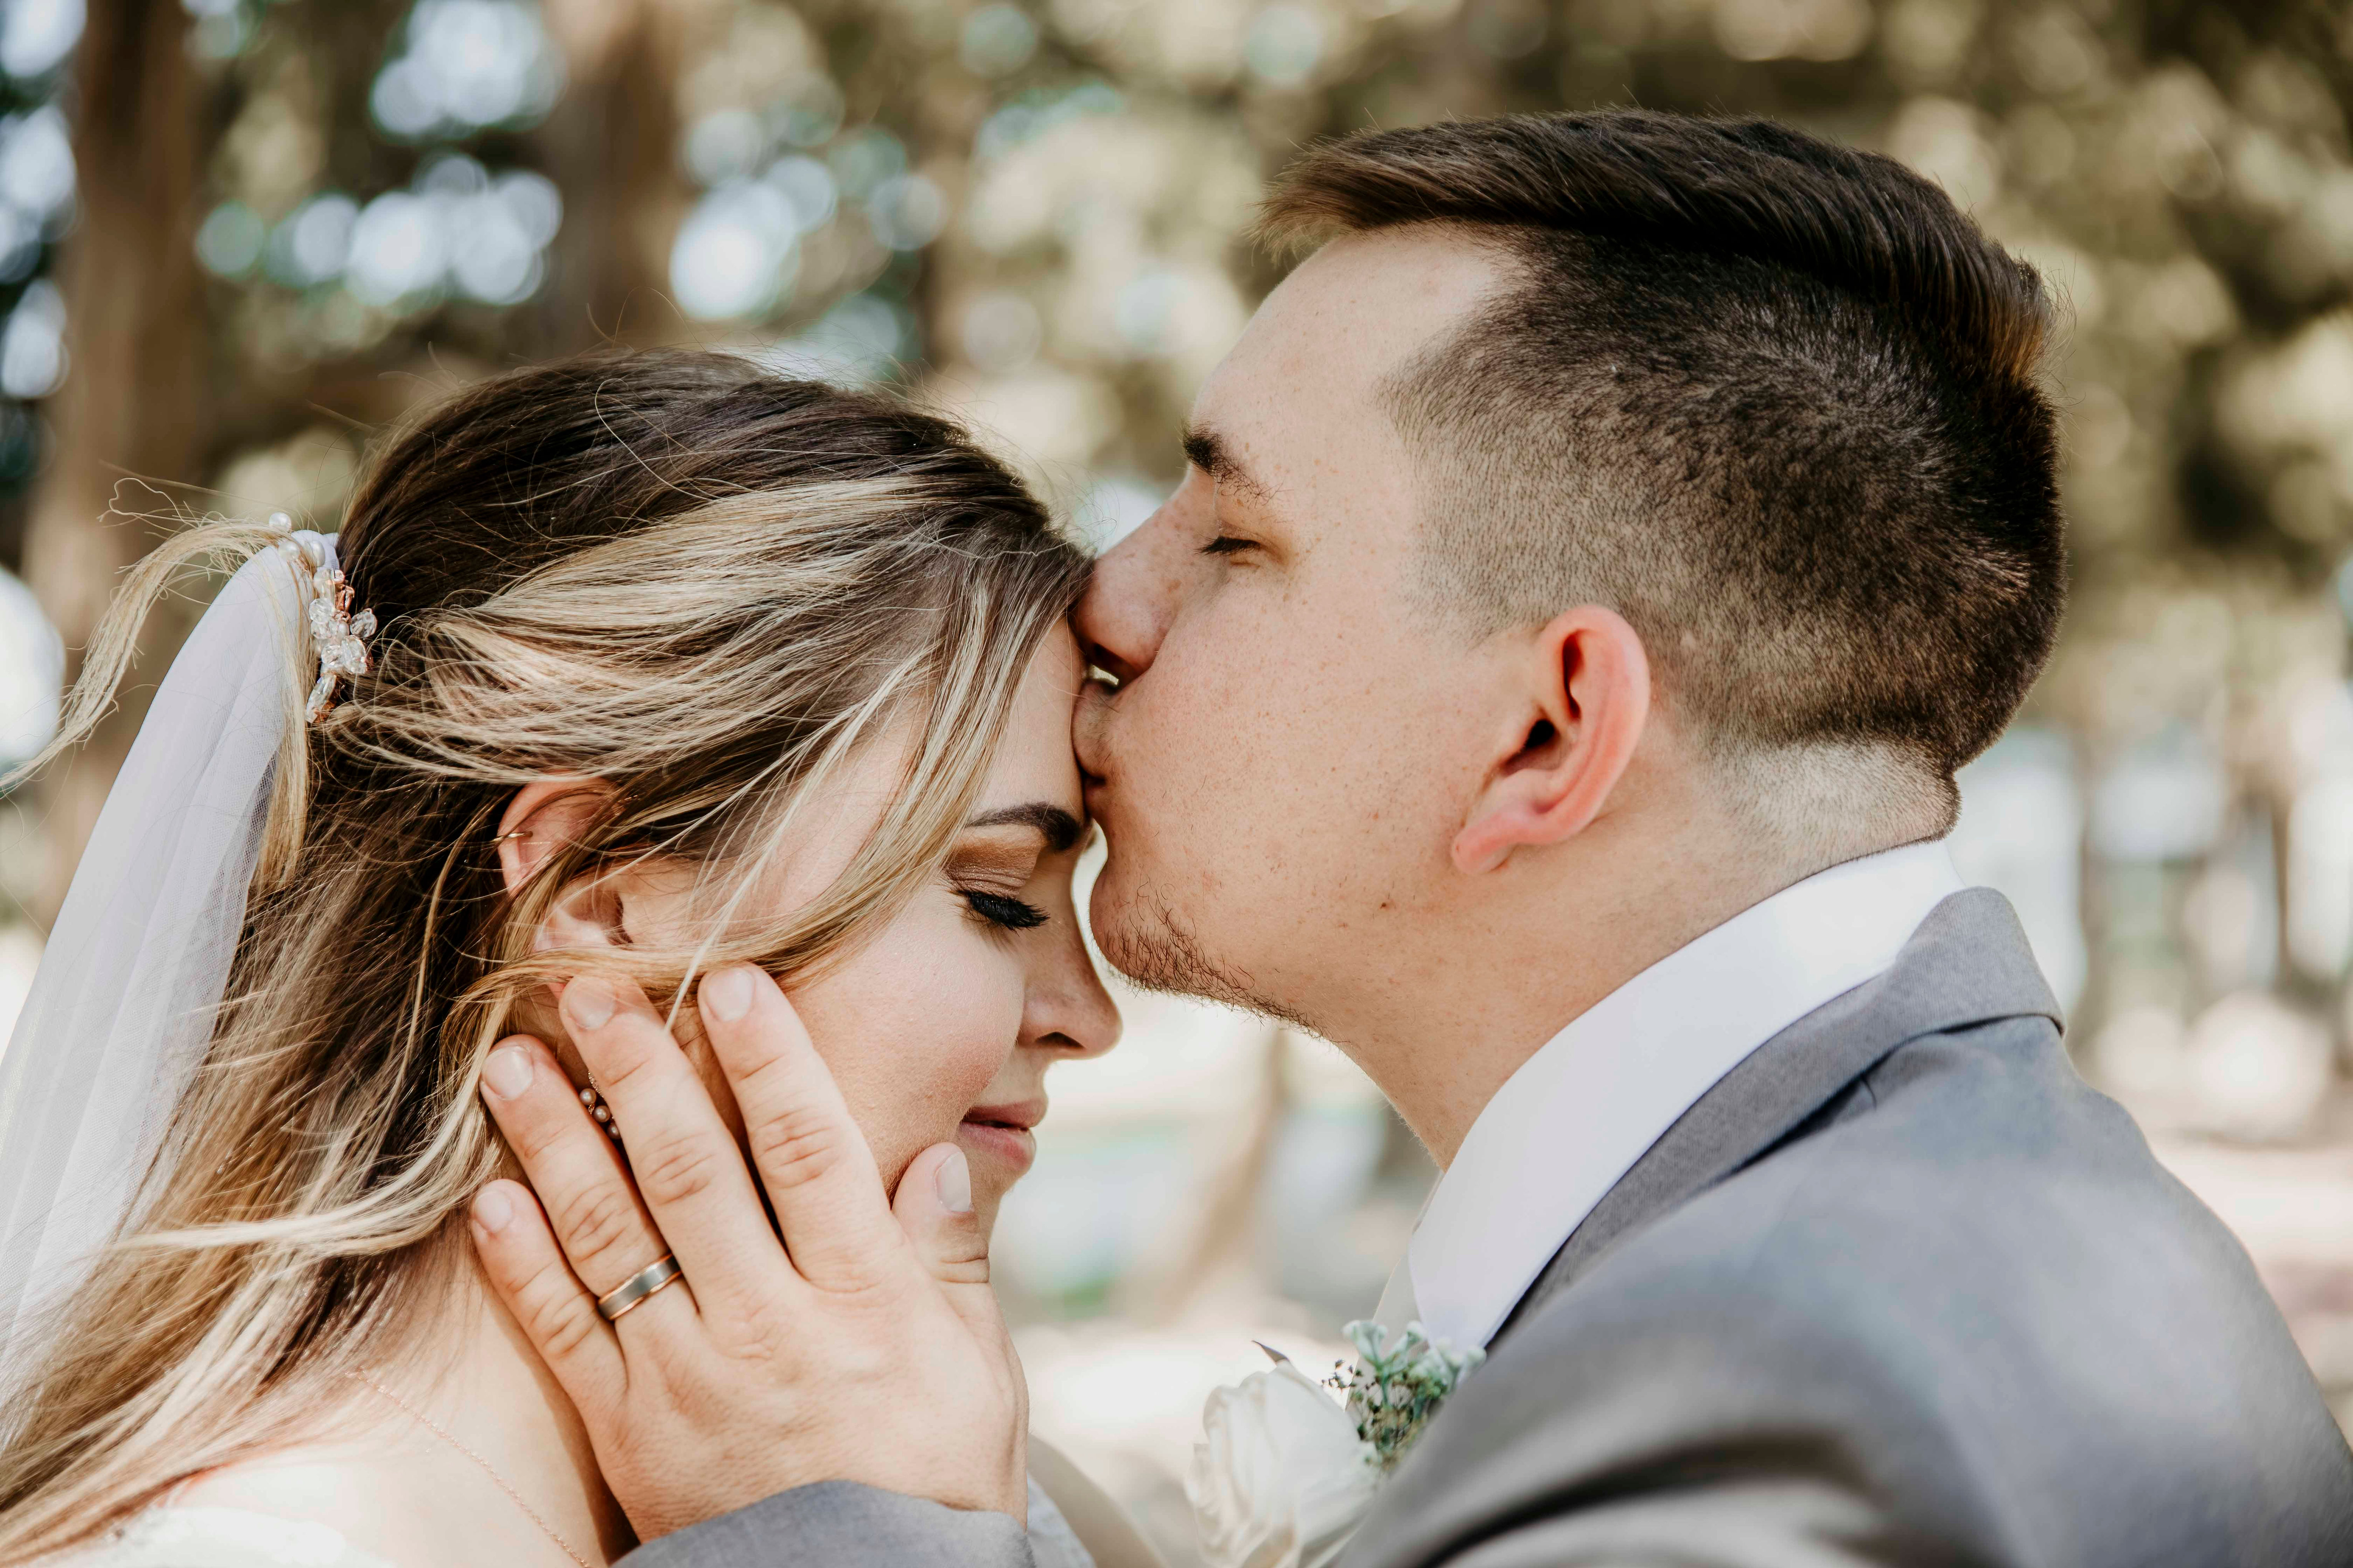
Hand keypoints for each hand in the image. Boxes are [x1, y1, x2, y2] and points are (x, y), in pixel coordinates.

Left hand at [468, 964, 1027, 1539]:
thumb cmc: (937, 1478)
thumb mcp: (980, 1370)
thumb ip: (951, 1263)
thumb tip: (936, 1159)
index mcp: (865, 1301)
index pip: (811, 1154)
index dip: (769, 1063)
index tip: (730, 983)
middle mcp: (770, 1328)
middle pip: (694, 1175)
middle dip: (639, 1071)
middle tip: (590, 987)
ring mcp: (690, 1380)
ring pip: (613, 1238)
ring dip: (556, 1143)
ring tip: (512, 1064)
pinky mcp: (630, 1433)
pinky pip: (567, 1336)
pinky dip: (523, 1265)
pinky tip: (489, 1197)